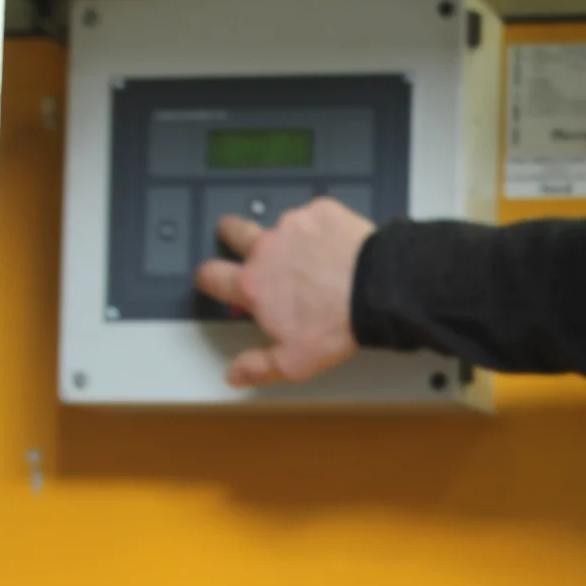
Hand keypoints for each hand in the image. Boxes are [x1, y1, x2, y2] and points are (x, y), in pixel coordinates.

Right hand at [194, 199, 372, 387]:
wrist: (378, 289)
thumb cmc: (338, 323)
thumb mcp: (295, 361)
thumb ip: (259, 367)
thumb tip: (236, 374)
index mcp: (254, 285)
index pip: (211, 276)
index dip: (207, 278)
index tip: (210, 279)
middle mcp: (267, 249)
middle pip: (233, 232)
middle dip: (230, 234)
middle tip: (235, 238)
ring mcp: (293, 226)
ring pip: (278, 225)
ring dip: (286, 236)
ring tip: (306, 251)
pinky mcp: (321, 212)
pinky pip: (313, 216)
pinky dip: (320, 228)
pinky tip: (334, 244)